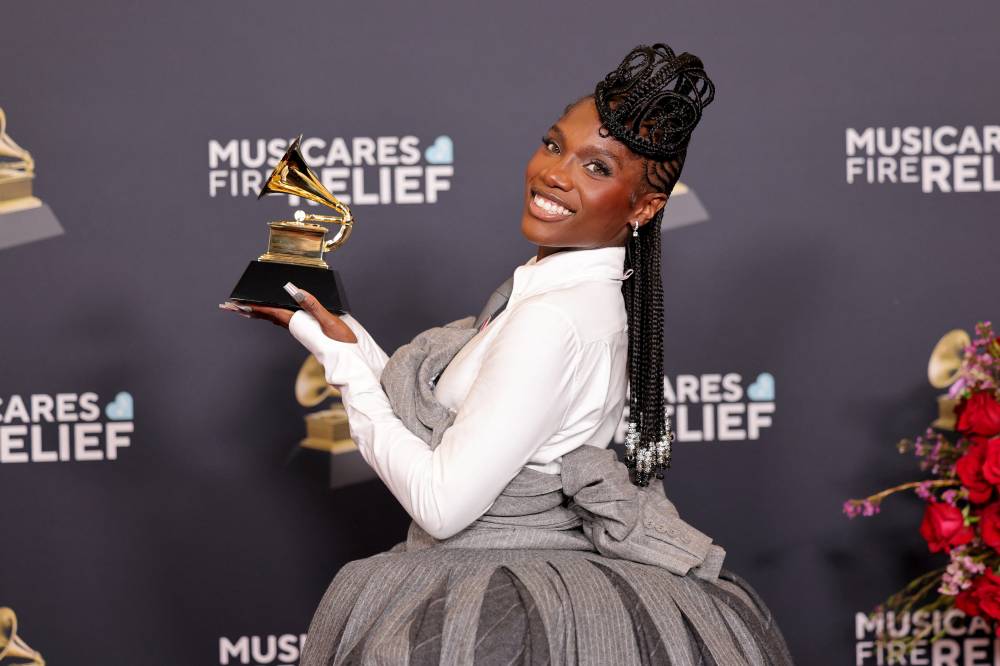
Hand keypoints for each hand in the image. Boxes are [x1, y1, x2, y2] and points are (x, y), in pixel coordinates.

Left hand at [219, 283, 356, 342]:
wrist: (351, 362)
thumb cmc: (343, 344)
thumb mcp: (330, 322)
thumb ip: (313, 306)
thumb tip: (296, 292)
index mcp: (299, 324)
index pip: (272, 312)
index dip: (254, 307)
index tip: (237, 304)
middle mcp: (297, 328)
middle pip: (268, 316)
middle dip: (250, 311)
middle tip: (232, 306)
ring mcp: (302, 331)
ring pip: (275, 319)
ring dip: (260, 313)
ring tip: (247, 308)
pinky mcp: (308, 332)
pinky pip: (286, 321)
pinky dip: (274, 315)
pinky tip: (276, 313)